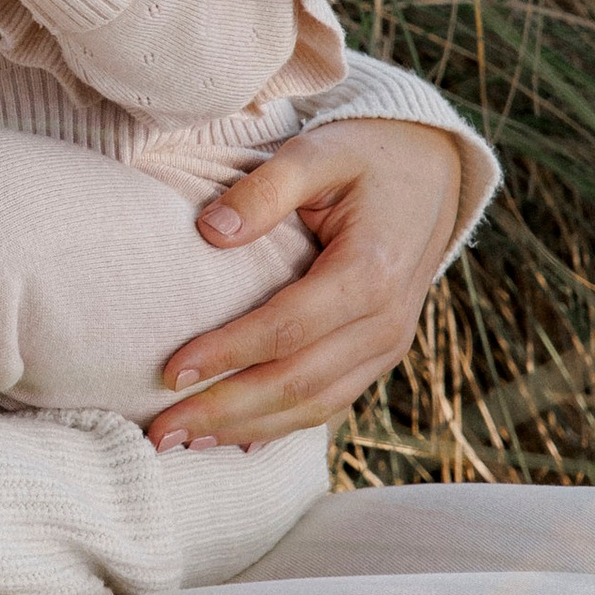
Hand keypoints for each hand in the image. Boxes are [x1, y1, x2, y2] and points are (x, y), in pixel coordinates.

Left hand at [146, 117, 466, 450]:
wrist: (433, 170)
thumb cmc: (367, 156)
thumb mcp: (317, 152)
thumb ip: (265, 188)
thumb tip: (209, 231)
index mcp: (370, 272)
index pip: (286, 329)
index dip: (227, 353)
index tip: (169, 371)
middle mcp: (386, 321)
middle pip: (297, 382)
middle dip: (224, 411)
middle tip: (160, 433)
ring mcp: (389, 344)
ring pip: (315, 404)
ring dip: (248, 428)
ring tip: (185, 443)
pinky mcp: (382, 353)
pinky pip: (332, 401)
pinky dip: (283, 425)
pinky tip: (237, 439)